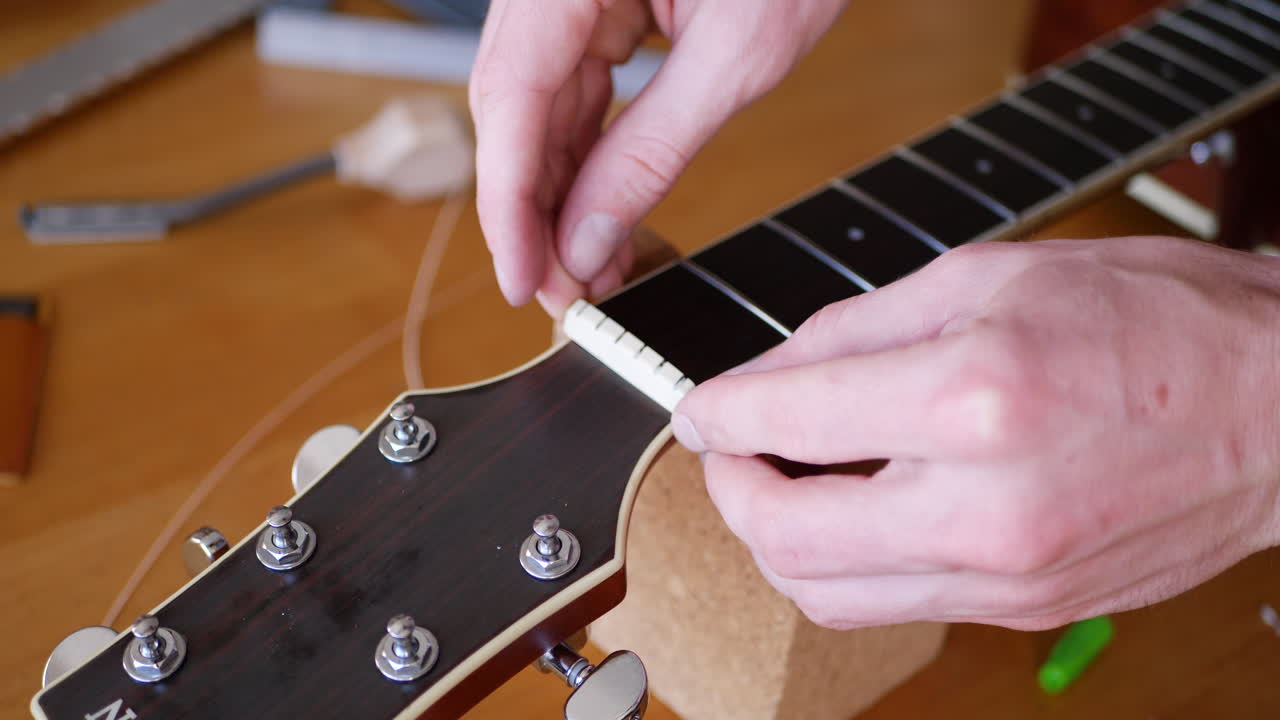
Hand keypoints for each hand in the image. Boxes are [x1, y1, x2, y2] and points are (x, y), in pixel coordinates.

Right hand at [469, 0, 848, 315]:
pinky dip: (587, 155)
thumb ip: (654, 149)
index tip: (522, 280)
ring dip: (560, 192)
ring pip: (538, 107)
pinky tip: (600, 213)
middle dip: (534, 209)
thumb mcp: (739, 53)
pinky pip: (573, 89)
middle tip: (564, 293)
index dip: (509, 201)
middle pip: (513, 107)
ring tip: (591, 269)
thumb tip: (589, 240)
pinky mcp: (599, 5)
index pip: (511, 96)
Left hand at [672, 237, 1279, 629]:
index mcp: (973, 396)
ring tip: (782, 479)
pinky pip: (890, 604)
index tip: (699, 405)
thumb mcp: (988, 276)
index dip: (715, 411)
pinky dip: (842, 562)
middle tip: (726, 447)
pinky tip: (852, 507)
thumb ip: (852, 328)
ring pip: (824, 594)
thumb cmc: (1156, 321)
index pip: (785, 421)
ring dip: (774, 538)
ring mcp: (1007, 577)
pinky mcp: (1023, 610)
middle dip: (725, 490)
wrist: (1279, 408)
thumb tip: (761, 376)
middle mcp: (985, 505)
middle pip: (781, 539)